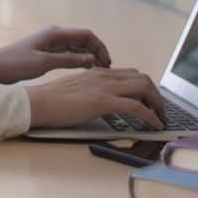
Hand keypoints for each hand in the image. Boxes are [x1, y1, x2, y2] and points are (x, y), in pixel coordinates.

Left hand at [0, 25, 112, 84]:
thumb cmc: (16, 63)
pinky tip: (86, 70)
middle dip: (97, 52)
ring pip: (78, 48)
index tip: (107, 62)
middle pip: (84, 40)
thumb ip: (69, 60)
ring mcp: (51, 44)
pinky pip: (70, 54)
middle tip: (107, 69)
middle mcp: (55, 35)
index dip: (100, 47)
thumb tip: (92, 59)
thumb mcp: (44, 63)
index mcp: (55, 34)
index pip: (86, 35)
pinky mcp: (48, 52)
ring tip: (100, 72)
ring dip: (90, 57)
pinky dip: (80, 60)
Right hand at [24, 68, 167, 129]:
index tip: (150, 102)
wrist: (37, 102)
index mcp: (97, 73)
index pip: (131, 74)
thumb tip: (102, 103)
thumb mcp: (76, 90)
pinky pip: (137, 107)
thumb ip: (91, 91)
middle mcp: (104, 75)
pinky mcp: (103, 101)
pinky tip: (155, 125)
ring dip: (158, 104)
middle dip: (157, 96)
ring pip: (144, 88)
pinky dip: (151, 116)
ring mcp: (105, 87)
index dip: (145, 88)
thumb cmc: (51, 100)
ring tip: (161, 119)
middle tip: (160, 111)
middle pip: (143, 79)